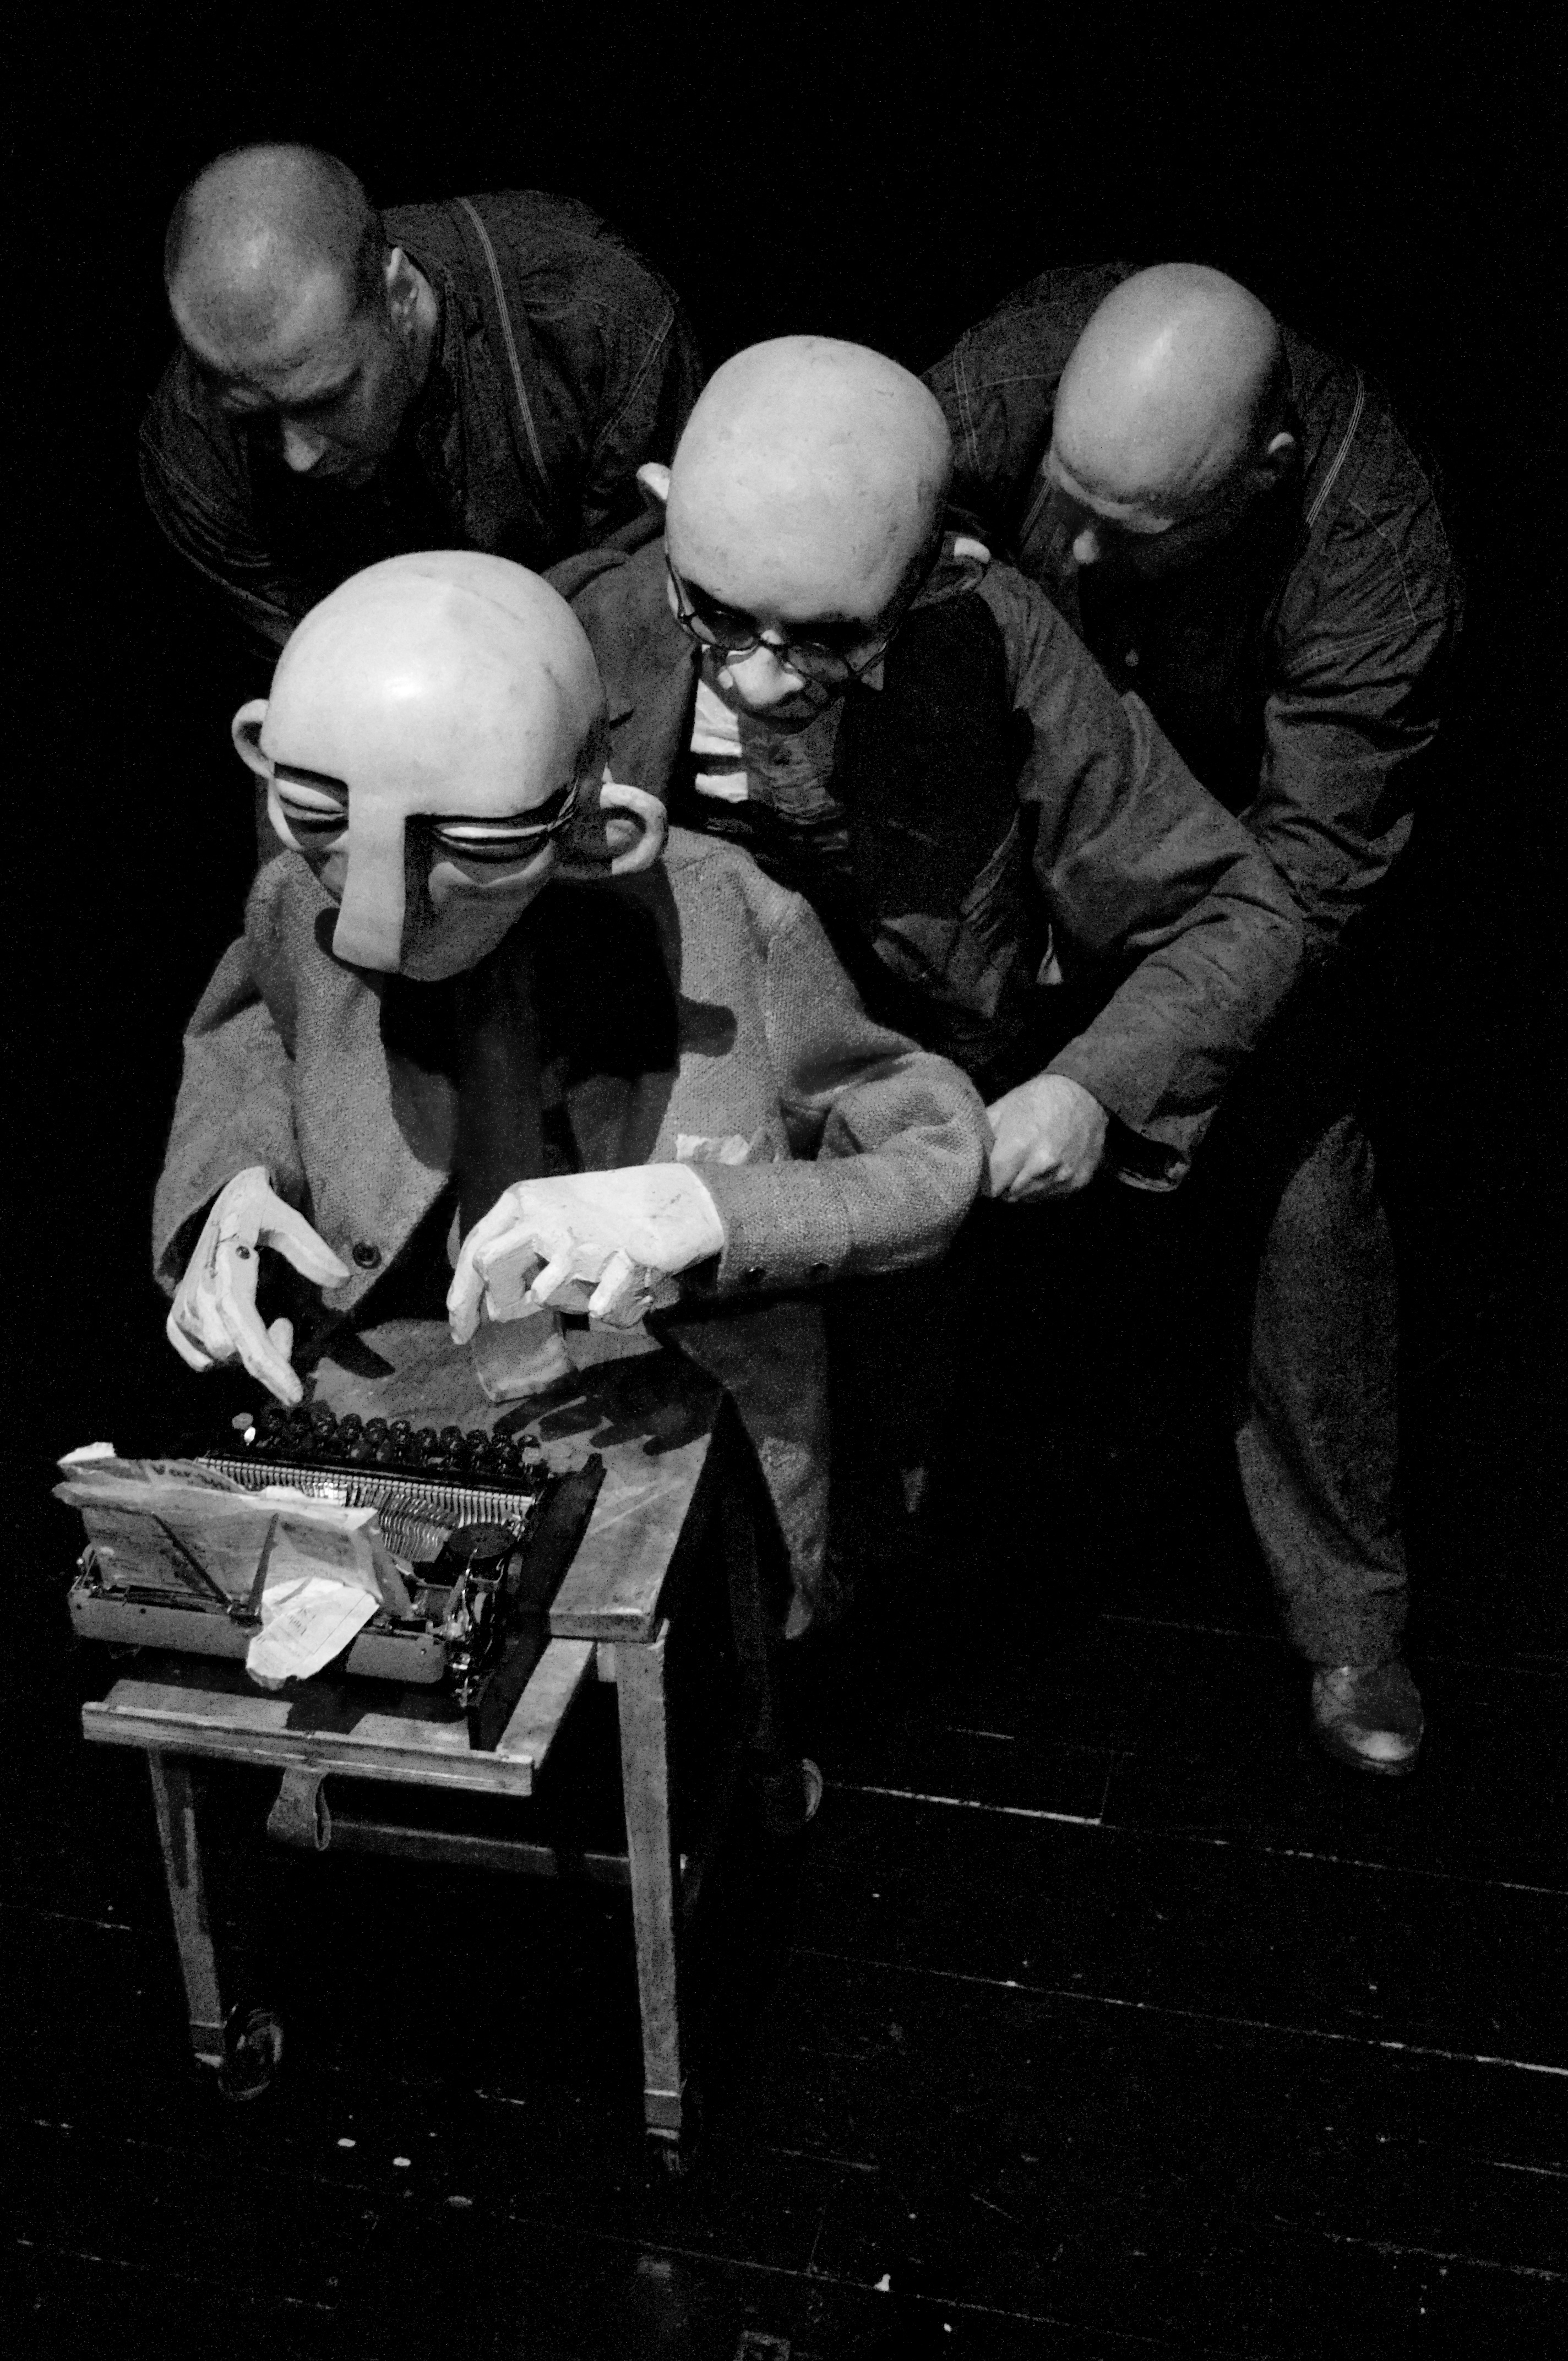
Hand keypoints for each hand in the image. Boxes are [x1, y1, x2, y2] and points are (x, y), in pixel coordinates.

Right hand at [166, 1167, 350, 1404]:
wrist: (220, 1201)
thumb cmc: (258, 1211)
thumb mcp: (287, 1218)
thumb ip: (312, 1249)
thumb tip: (342, 1280)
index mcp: (225, 1267)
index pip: (244, 1324)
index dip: (270, 1363)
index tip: (295, 1395)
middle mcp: (197, 1291)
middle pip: (236, 1352)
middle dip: (272, 1352)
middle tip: (286, 1323)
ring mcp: (183, 1307)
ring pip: (222, 1358)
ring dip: (252, 1348)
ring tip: (269, 1317)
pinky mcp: (176, 1319)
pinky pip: (201, 1360)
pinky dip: (227, 1354)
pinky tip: (241, 1332)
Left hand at [448, 1165, 725, 1339]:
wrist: (670, 1200)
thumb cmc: (603, 1214)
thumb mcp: (550, 1216)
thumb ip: (518, 1248)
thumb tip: (489, 1300)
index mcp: (523, 1200)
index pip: (476, 1247)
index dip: (460, 1293)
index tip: (459, 1328)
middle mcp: (543, 1214)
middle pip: (488, 1263)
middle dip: (482, 1303)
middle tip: (485, 1328)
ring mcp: (581, 1236)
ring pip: (542, 1290)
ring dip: (553, 1302)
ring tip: (572, 1294)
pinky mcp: (618, 1256)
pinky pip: (600, 1302)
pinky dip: (600, 1307)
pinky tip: (602, 1305)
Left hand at [985, 1073, 1108, 1202]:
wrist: (1085, 1093)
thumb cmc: (1037, 1098)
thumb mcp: (1002, 1109)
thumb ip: (982, 1138)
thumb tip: (967, 1160)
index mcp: (1019, 1148)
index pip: (991, 1188)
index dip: (987, 1183)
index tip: (987, 1174)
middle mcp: (1042, 1168)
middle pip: (1010, 1196)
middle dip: (1004, 1185)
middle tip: (1006, 1168)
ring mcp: (1063, 1178)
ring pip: (1029, 1199)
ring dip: (1023, 1188)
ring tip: (1025, 1166)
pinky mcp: (1078, 1182)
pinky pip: (1050, 1196)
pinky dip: (1043, 1187)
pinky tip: (1045, 1168)